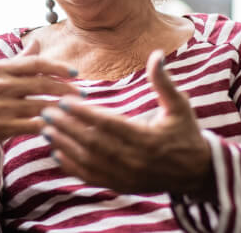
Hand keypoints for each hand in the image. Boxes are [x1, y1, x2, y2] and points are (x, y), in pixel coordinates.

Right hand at [0, 41, 80, 179]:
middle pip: (41, 85)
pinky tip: (61, 126)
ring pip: (40, 106)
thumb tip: (36, 42)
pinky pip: (32, 126)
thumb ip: (19, 60)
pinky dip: (48, 126)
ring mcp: (0, 106)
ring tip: (76, 110)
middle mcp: (0, 85)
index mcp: (1, 69)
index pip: (35, 64)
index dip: (58, 67)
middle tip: (84, 94)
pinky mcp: (2, 126)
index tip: (75, 73)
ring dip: (62, 108)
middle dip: (66, 90)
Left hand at [41, 50, 214, 197]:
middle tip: (46, 112)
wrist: (196, 172)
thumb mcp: (180, 106)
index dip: (85, 113)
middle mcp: (134, 160)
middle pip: (93, 143)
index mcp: (147, 139)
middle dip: (67, 127)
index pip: (109, 124)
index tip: (65, 101)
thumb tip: (156, 54)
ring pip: (88, 161)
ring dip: (64, 145)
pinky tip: (56, 152)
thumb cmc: (186, 133)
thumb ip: (164, 82)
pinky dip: (72, 166)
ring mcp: (126, 176)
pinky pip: (92, 177)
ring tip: (45, 129)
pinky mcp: (121, 186)